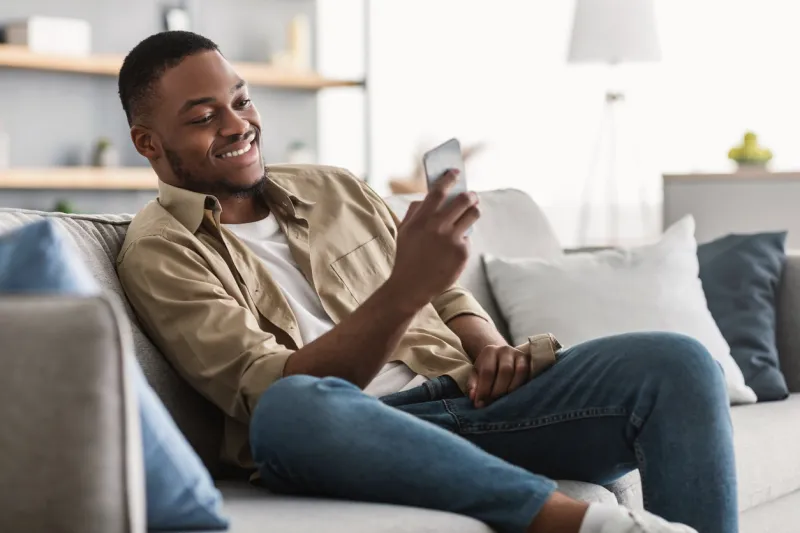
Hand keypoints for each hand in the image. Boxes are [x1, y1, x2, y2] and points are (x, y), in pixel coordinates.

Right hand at [387, 170, 480, 309]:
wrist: (411, 287)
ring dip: (473, 210)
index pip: (439, 191)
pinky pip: (468, 237)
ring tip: (471, 211)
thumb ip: (415, 211)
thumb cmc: (407, 256)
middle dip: (470, 194)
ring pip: (474, 214)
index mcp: (421, 219)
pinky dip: (463, 238)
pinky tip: (455, 246)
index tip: (455, 172)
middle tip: (471, 195)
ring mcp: (452, 239)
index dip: (449, 178)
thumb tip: (428, 197)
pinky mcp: (462, 252)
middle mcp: (438, 226)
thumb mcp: (404, 231)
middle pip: (463, 199)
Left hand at [467, 344, 529, 407]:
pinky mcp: (530, 361)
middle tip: (494, 403)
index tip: (480, 404)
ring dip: (514, 389)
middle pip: (506, 370)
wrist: (500, 358)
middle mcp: (506, 350)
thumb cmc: (487, 369)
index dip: (484, 389)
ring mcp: (520, 355)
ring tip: (506, 401)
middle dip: (499, 390)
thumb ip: (473, 386)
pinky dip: (525, 386)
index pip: (488, 371)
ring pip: (521, 371)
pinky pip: (530, 374)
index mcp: (489, 351)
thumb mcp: (476, 375)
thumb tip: (474, 398)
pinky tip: (517, 397)